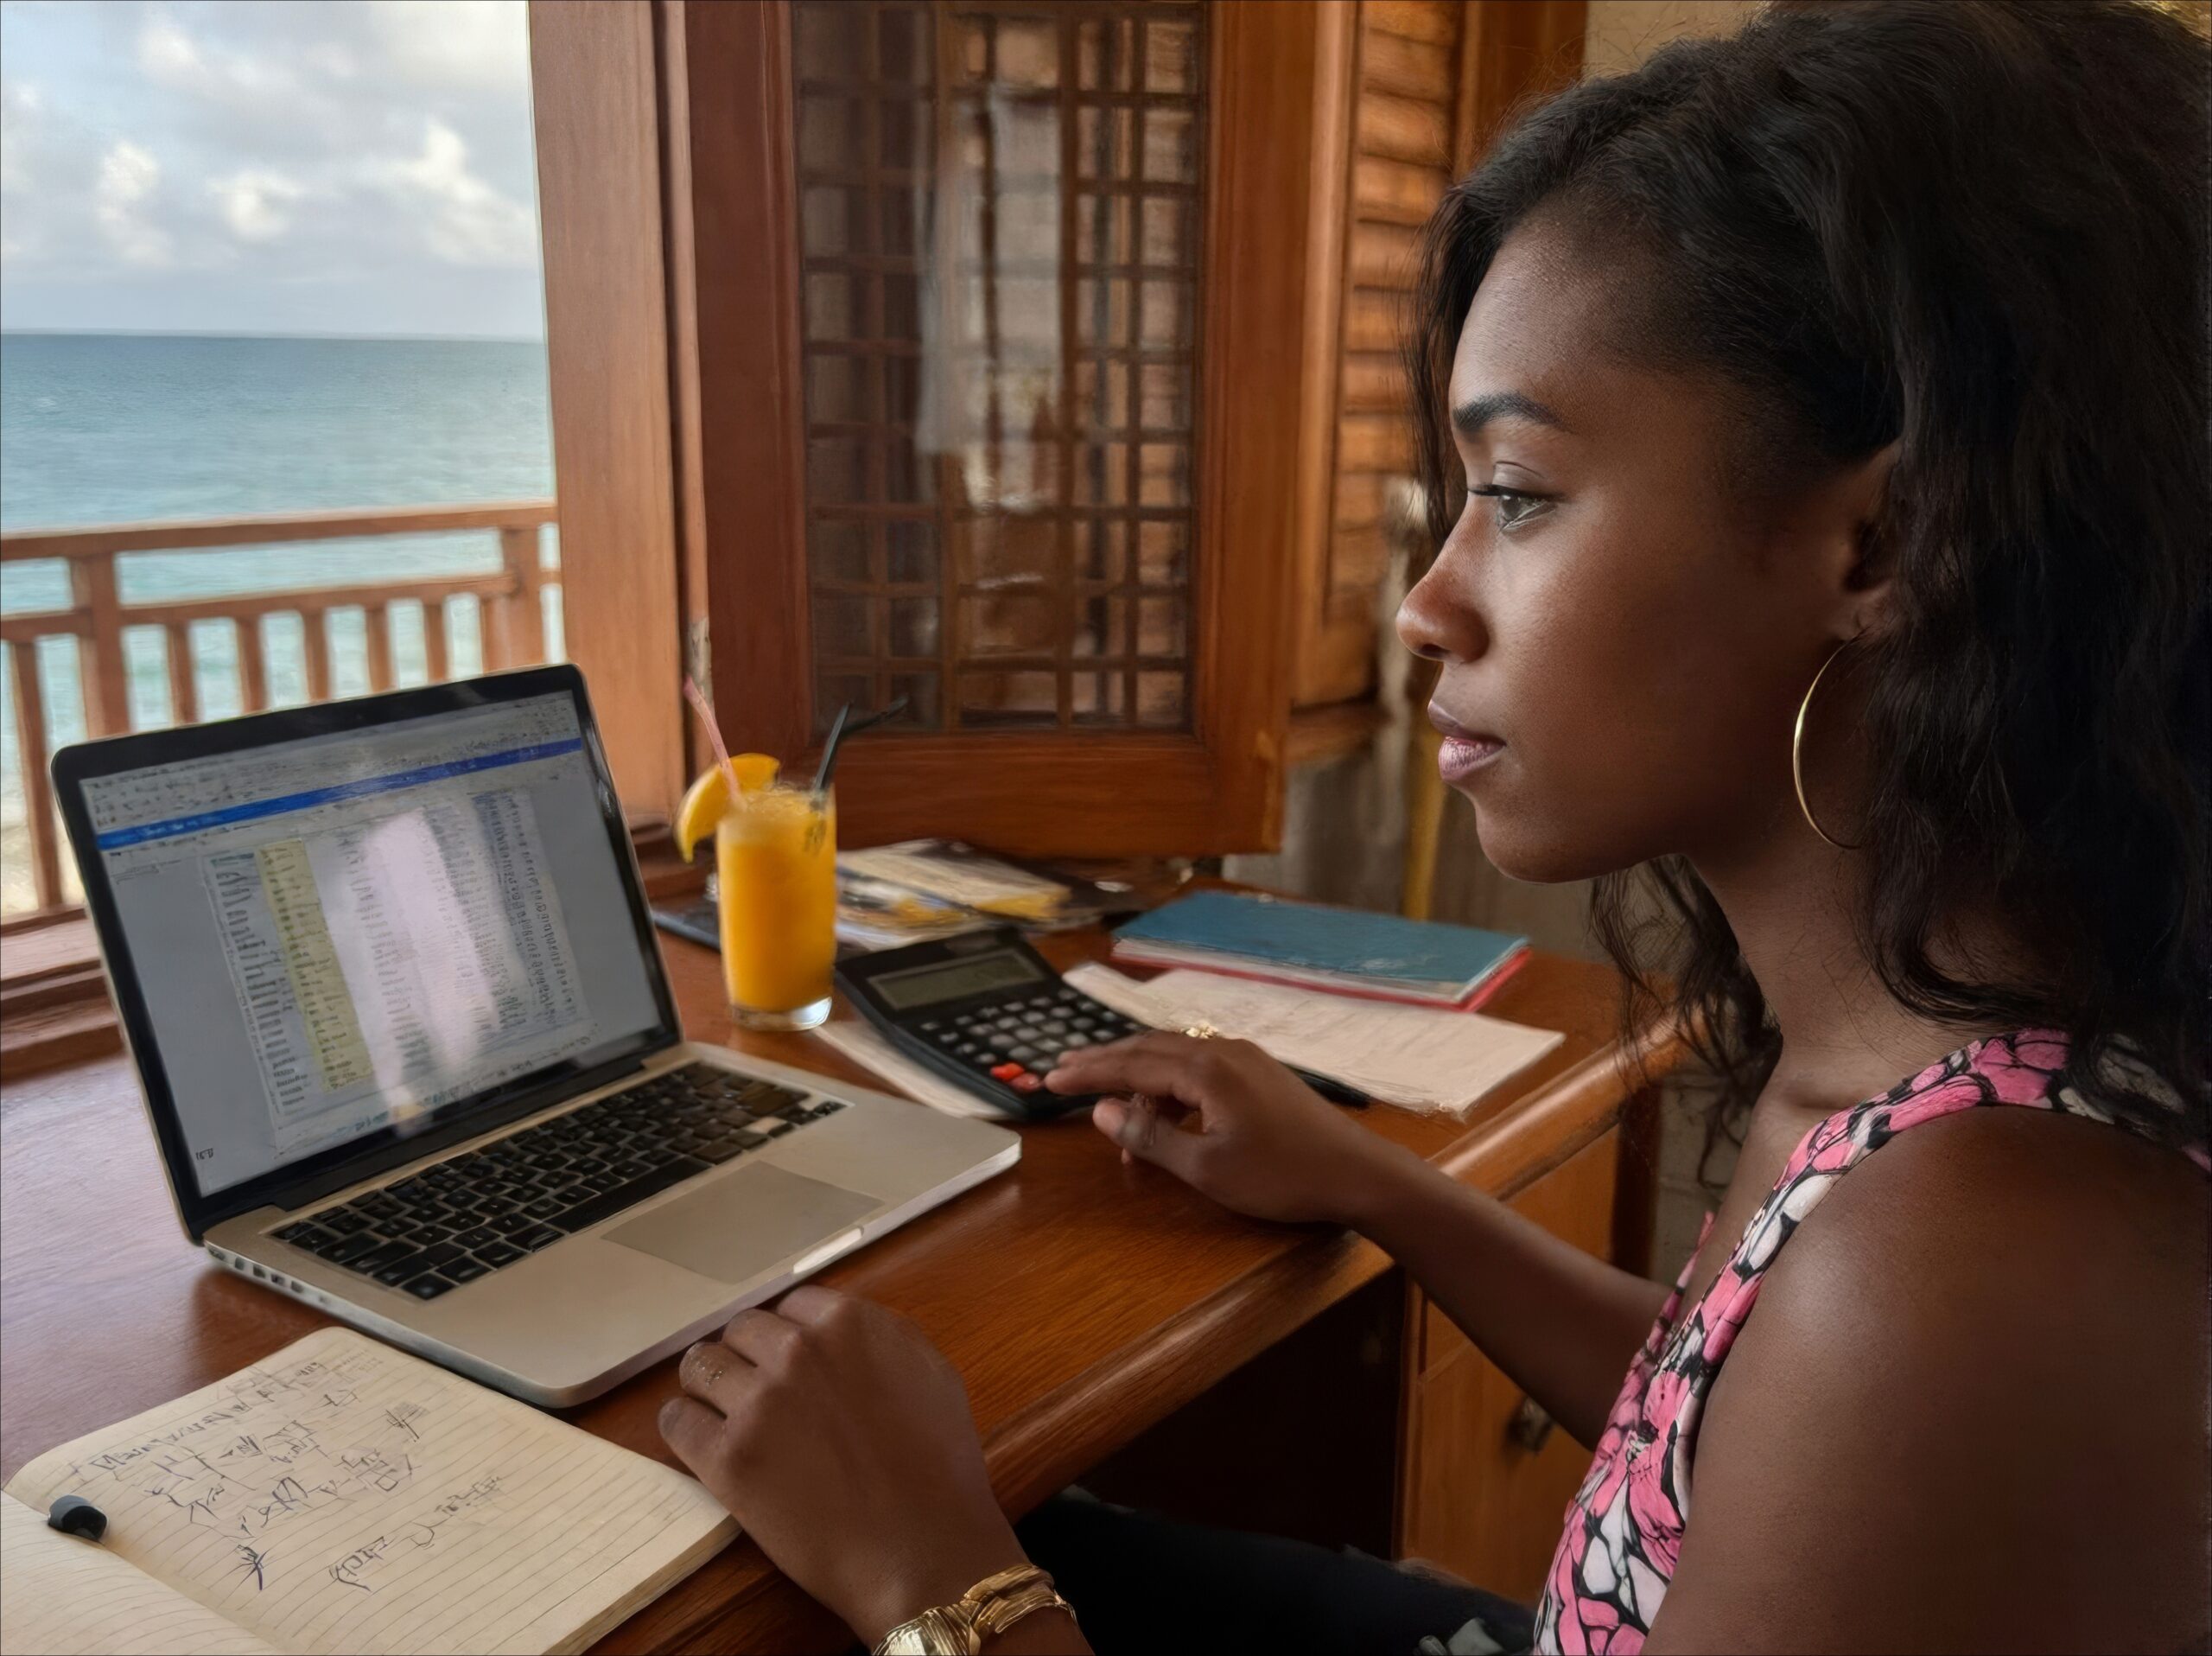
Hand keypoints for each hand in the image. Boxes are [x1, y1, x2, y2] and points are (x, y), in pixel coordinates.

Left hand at [658, 1285, 1026, 1645]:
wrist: (923, 1552)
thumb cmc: (941, 1471)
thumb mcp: (931, 1374)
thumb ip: (880, 1339)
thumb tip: (835, 1331)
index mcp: (850, 1323)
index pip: (789, 1306)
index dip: (788, 1337)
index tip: (788, 1365)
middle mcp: (798, 1351)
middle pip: (739, 1331)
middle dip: (746, 1357)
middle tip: (755, 1393)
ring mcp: (758, 1403)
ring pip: (699, 1366)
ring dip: (708, 1387)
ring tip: (720, 1415)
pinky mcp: (726, 1458)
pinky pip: (677, 1421)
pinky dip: (685, 1428)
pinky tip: (702, 1444)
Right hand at [1044, 1032, 1400, 1225]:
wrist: (1357, 1172)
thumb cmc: (1280, 1175)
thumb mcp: (1206, 1166)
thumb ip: (1150, 1135)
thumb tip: (1102, 1111)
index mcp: (1204, 1069)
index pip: (1130, 1063)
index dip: (1087, 1072)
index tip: (1049, 1079)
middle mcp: (1222, 1051)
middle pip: (1149, 1049)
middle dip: (1106, 1063)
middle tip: (1065, 1075)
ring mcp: (1246, 1059)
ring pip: (1176, 1059)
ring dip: (1141, 1083)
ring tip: (1118, 1120)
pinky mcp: (1261, 1075)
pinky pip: (1201, 1069)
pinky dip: (1173, 1089)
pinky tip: (1168, 1116)